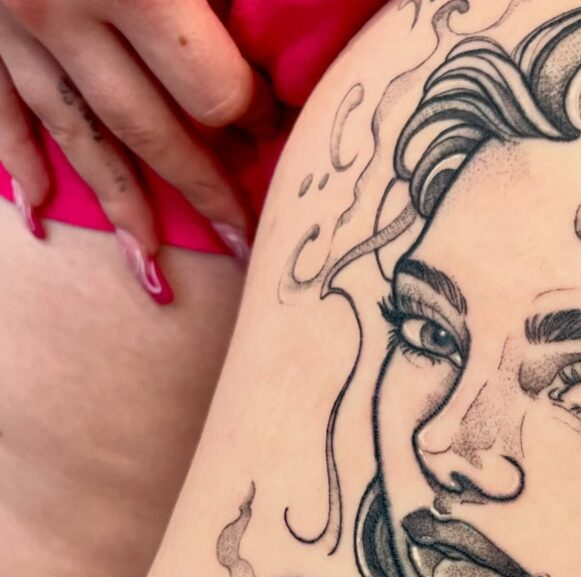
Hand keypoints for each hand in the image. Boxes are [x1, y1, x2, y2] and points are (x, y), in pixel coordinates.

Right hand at [0, 0, 276, 298]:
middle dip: (202, 193)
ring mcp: (13, 26)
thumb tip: (267, 45)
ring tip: (150, 266)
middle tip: (241, 243)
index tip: (272, 128)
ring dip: (120, 204)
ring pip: (79, 135)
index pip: (213, 92)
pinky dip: (20, 159)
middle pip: (152, 132)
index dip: (252, 115)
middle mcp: (66, 13)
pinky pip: (1, 108)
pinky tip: (37, 210)